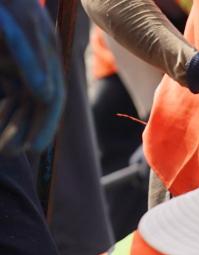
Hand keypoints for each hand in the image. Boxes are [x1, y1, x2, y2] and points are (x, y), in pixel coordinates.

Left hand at [0, 0, 64, 154]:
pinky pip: (8, 92)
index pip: (52, 98)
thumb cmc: (6, 4)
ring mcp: (16, 62)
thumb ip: (31, 60)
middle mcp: (34, 61)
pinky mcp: (5, 66)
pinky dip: (5, 109)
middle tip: (13, 152)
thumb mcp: (17, 29)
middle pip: (36, 104)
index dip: (44, 124)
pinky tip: (2, 120)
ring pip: (20, 101)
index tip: (33, 148)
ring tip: (5, 147)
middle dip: (26, 129)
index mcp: (45, 53)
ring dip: (13, 124)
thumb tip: (47, 96)